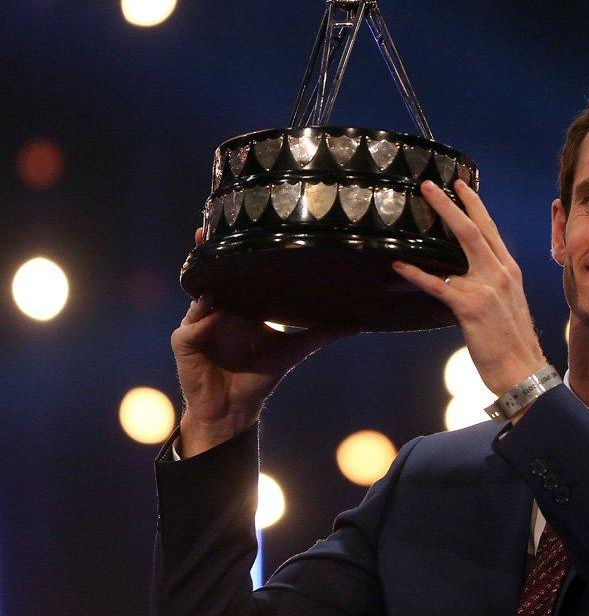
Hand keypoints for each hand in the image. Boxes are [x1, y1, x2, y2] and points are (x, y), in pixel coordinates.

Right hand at [172, 227, 356, 455]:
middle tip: (206, 229)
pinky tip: (213, 308)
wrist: (236, 408)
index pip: (237, 272)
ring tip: (212, 264)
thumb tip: (358, 324)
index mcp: (242, 306)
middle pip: (211, 275)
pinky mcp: (186, 342)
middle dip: (208, 253)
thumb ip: (323, 332)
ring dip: (204, 281)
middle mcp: (218, 309)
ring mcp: (198, 324)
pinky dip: (202, 318)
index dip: (234, 251)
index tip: (239, 223)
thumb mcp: (295, 348)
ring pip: (198, 295)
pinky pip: (191, 326)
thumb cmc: (260, 376)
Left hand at [392, 181, 545, 396]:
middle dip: (452, 203)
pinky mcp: (471, 307)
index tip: (460, 186)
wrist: (523, 371)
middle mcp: (501, 273)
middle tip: (430, 185)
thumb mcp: (507, 303)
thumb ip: (490, 283)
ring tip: (417, 207)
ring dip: (437, 223)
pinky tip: (399, 264)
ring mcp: (487, 288)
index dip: (474, 205)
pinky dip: (417, 273)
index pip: (490, 230)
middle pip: (474, 228)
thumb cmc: (512, 343)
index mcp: (509, 271)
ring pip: (460, 245)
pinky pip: (439, 284)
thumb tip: (463, 273)